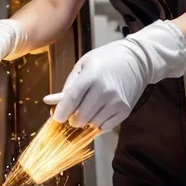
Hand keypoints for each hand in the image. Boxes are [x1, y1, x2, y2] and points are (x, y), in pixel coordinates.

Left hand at [44, 20, 185, 131]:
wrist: (137, 60)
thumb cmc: (107, 59)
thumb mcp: (84, 64)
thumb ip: (68, 84)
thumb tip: (48, 101)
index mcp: (91, 76)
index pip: (70, 101)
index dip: (60, 113)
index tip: (57, 117)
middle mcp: (104, 90)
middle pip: (79, 117)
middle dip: (72, 118)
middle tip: (75, 110)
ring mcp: (116, 102)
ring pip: (91, 124)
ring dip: (87, 119)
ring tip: (91, 106)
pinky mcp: (125, 110)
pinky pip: (104, 127)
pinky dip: (99, 122)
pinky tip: (101, 110)